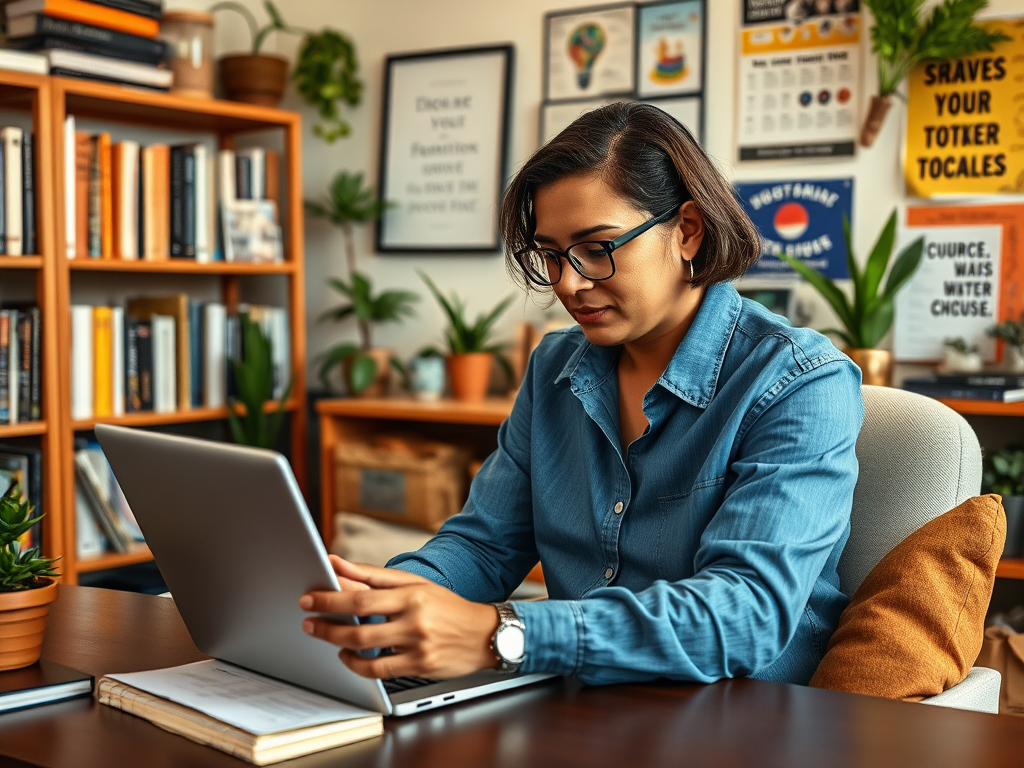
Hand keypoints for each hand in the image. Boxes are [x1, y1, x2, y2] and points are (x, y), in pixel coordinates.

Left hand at [299, 556, 499, 679]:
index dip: (330, 599)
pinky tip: (348, 658)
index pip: (362, 597)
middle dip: (326, 624)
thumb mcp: (415, 584)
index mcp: (412, 594)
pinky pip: (380, 672)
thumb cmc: (448, 606)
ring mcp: (417, 645)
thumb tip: (338, 563)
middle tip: (307, 620)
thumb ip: (374, 575)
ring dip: (337, 644)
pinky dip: (357, 666)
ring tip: (323, 637)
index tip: (309, 598)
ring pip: (366, 650)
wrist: (485, 634)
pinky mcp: (420, 666)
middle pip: (359, 625)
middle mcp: (414, 619)